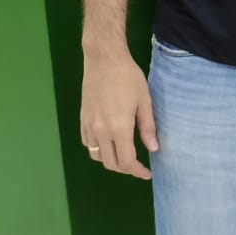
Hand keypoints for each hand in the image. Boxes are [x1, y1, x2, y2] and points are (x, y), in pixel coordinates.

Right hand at [80, 48, 157, 178]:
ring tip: (125, 154)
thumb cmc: (128, 78)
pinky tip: (109, 142)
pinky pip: (87, 143)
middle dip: (125, 169)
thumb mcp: (144, 101)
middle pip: (110, 163)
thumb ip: (148, 127)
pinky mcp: (82, 120)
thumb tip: (154, 149)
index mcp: (118, 128)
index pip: (126, 161)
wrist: (104, 61)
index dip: (137, 171)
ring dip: (110, 160)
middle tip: (138, 166)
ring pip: (96, 155)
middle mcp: (100, 132)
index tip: (147, 173)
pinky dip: (98, 149)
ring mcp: (88, 126)